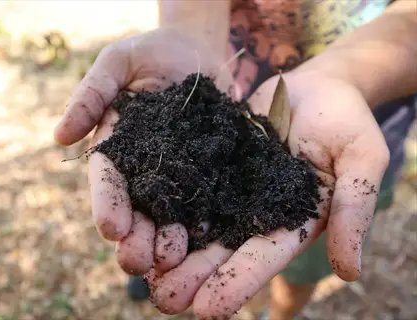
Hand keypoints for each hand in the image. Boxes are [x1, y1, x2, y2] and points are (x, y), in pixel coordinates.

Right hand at [54, 29, 232, 275]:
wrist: (197, 50)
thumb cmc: (150, 51)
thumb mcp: (117, 63)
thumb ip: (90, 95)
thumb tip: (59, 136)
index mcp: (118, 144)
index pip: (107, 179)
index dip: (107, 203)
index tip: (111, 229)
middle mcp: (144, 165)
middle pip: (136, 205)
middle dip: (135, 236)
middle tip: (137, 263)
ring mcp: (176, 170)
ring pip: (168, 211)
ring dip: (166, 239)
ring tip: (169, 262)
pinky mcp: (206, 168)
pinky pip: (205, 196)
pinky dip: (203, 219)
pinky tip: (206, 239)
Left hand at [145, 69, 389, 318]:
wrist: (317, 84)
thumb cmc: (347, 119)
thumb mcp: (362, 157)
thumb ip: (353, 208)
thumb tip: (351, 272)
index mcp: (292, 219)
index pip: (265, 255)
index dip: (238, 281)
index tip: (208, 310)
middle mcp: (257, 211)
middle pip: (224, 247)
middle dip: (194, 275)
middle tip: (164, 301)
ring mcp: (233, 187)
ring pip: (199, 221)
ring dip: (172, 247)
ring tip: (140, 271)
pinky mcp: (213, 161)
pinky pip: (188, 182)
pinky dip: (166, 202)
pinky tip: (139, 218)